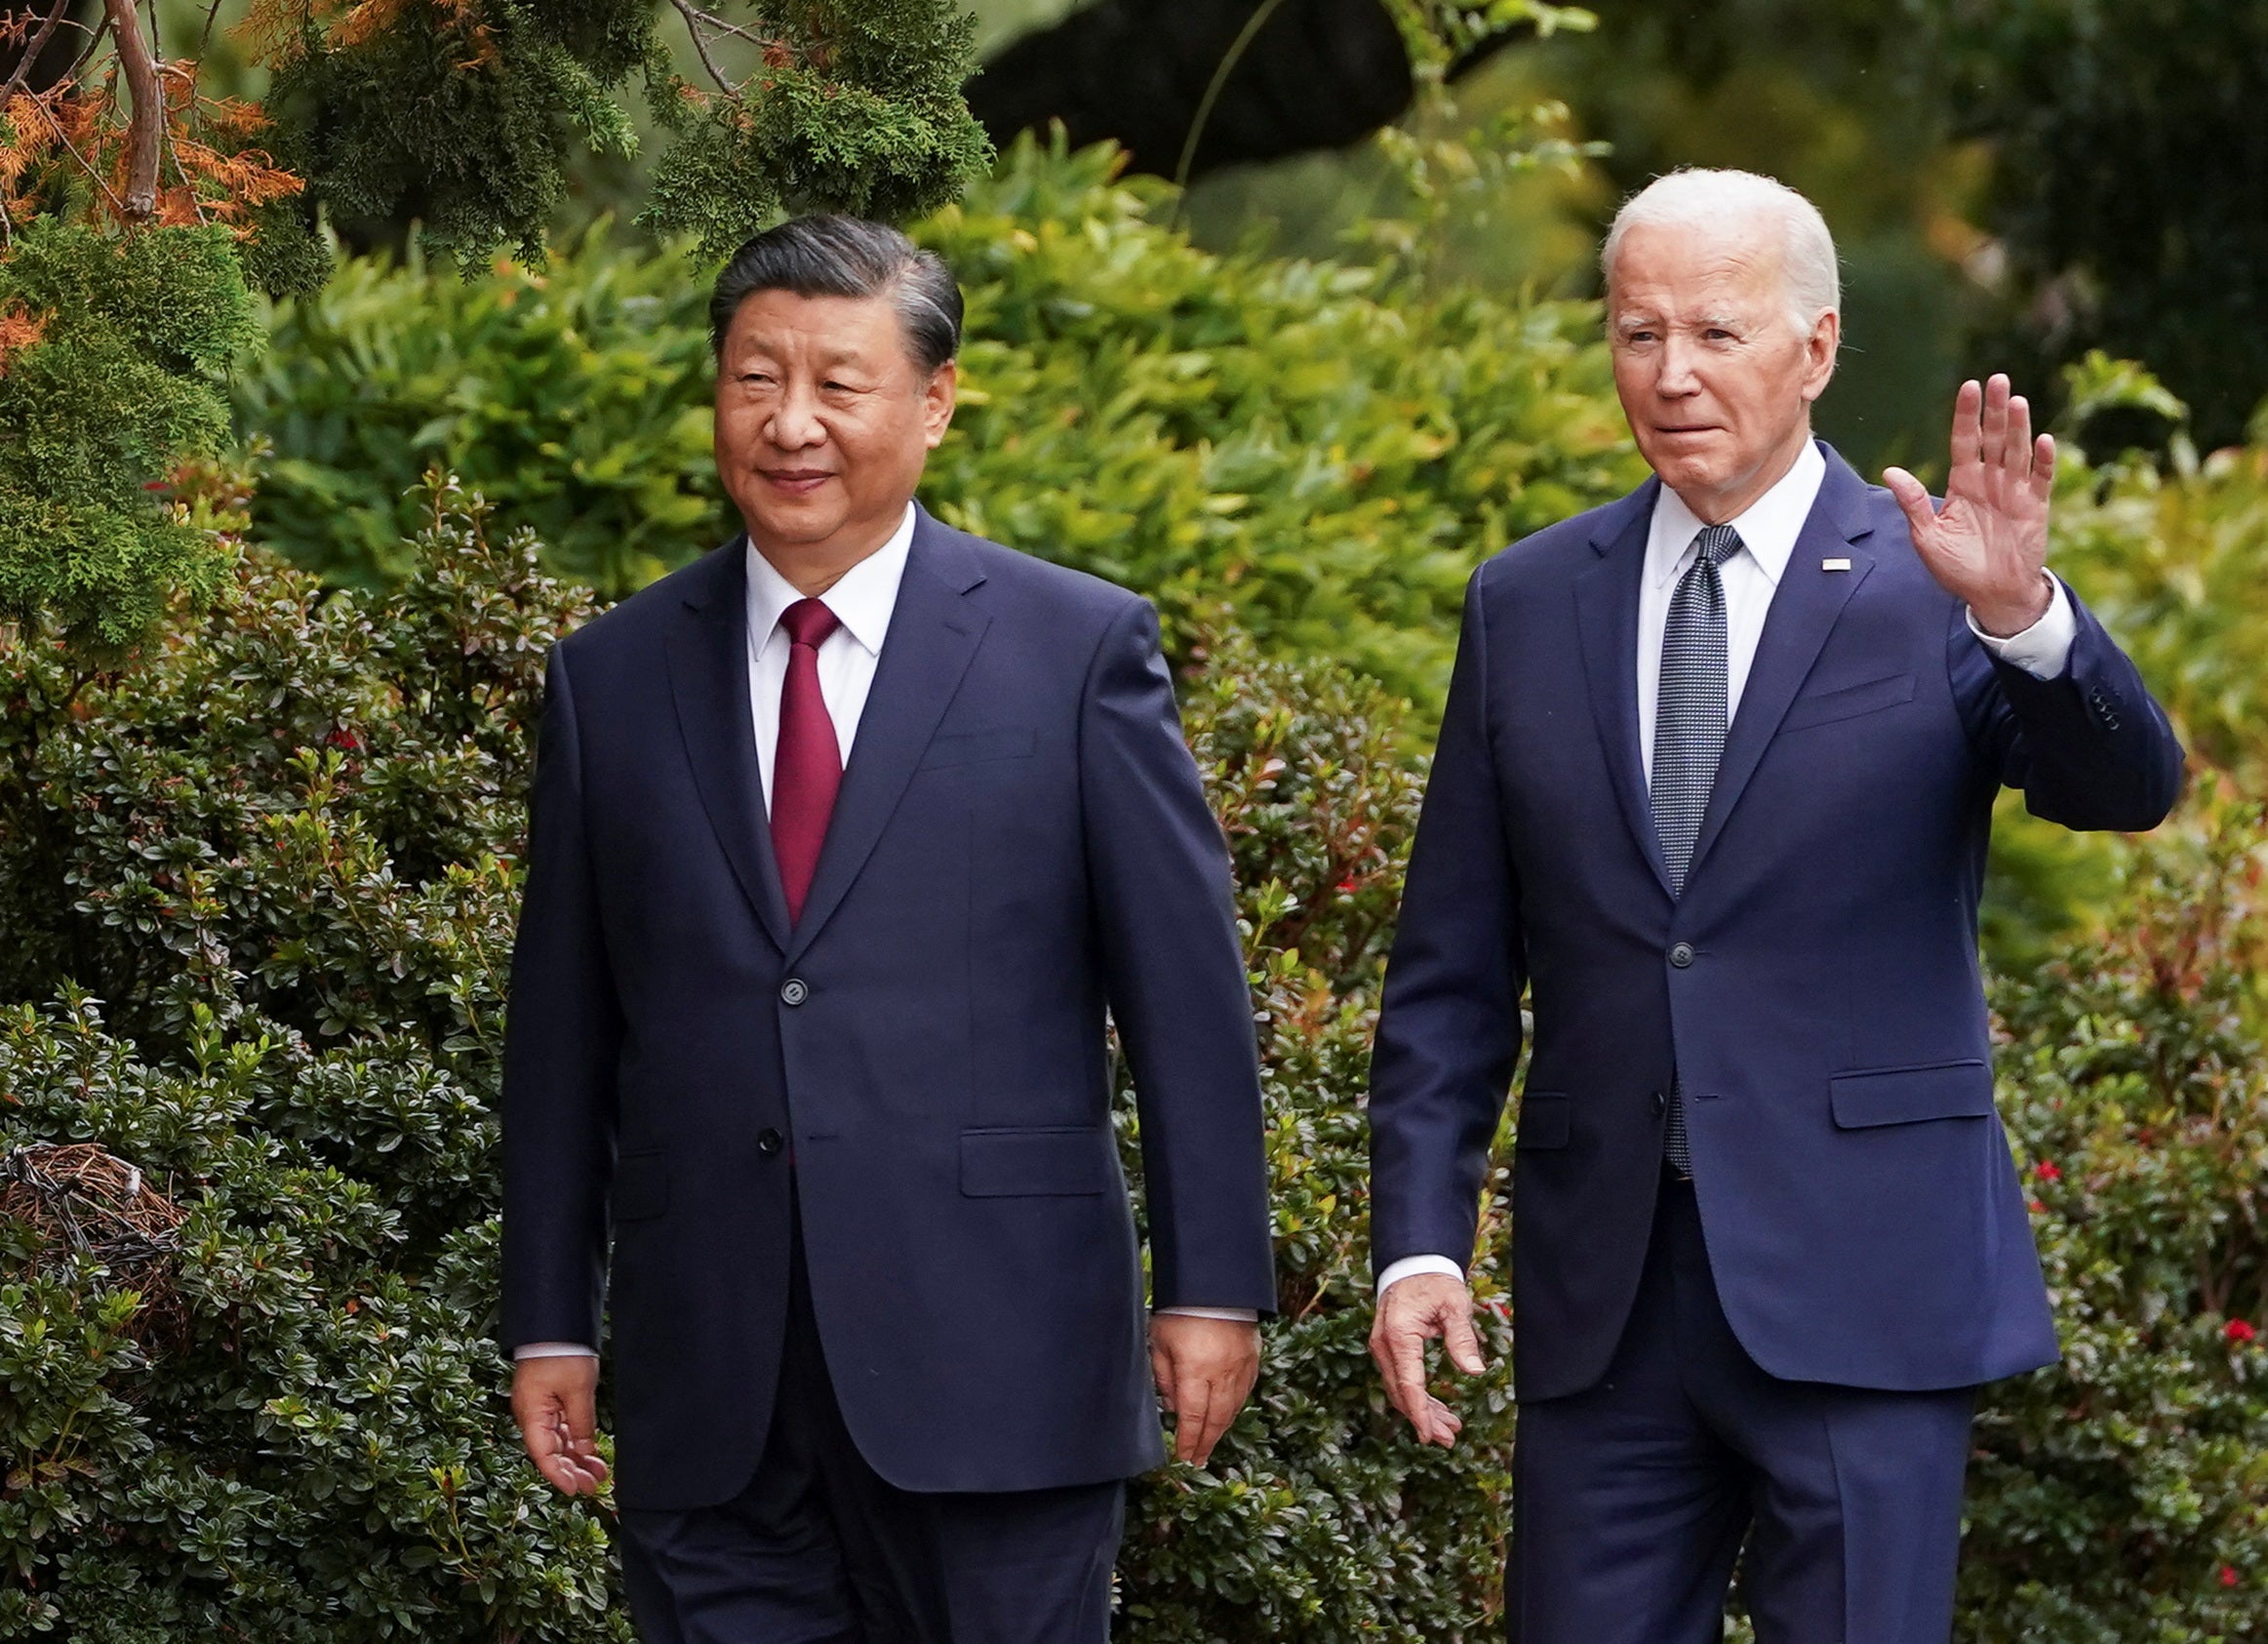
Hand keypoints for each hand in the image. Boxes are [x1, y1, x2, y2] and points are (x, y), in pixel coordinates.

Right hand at [511, 1355, 610, 1495]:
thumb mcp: (578, 1390)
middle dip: (571, 1470)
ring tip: (599, 1474)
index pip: (543, 1455)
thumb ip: (582, 1424)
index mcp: (532, 1414)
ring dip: (577, 1458)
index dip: (558, 1475)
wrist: (557, 1324)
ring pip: (559, 1442)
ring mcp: (542, 1409)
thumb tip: (585, 1452)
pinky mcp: (552, 1402)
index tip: (574, 1490)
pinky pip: (564, 1428)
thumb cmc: (562, 1352)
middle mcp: (533, 1415)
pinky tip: (592, 1454)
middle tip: (593, 1486)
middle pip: (551, 1452)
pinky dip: (578, 1441)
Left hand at [1149, 1313, 1259, 1466]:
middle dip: (1206, 1443)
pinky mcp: (1253, 1357)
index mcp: (1196, 1371)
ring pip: (1233, 1407)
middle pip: (1216, 1419)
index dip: (1189, 1440)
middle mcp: (1222, 1373)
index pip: (1192, 1417)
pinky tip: (1228, 1415)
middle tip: (1199, 1460)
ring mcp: (1241, 1366)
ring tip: (1211, 1442)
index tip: (1184, 1456)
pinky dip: (1235, 1407)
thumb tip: (1170, 1406)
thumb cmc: (1180, 1310)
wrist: (1215, 1283)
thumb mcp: (1159, 1341)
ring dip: (1221, 1428)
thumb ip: (1163, 1376)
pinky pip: (1245, 1390)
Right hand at [1370, 1273, 1486, 1447]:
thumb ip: (1462, 1339)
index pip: (1409, 1383)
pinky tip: (1437, 1409)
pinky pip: (1400, 1379)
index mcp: (1400, 1335)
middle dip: (1424, 1419)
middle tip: (1449, 1439)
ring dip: (1422, 1411)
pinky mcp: (1388, 1349)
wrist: (1411, 1265)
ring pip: (1400, 1389)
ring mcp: (1383, 1348)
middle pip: (1401, 1392)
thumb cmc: (1434, 1283)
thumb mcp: (1454, 1306)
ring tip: (1449, 1430)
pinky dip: (1417, 1397)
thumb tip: (1476, 1371)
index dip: (1420, 1413)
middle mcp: (1384, 1345)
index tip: (1430, 1435)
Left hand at [1883, 374, 2055, 637]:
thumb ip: (1913, 503)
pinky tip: (2043, 440)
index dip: (1966, 414)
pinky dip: (2043, 461)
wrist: (1991, 594)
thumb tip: (1890, 472)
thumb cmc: (1957, 567)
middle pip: (1994, 437)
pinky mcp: (2035, 507)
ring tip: (2015, 401)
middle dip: (1994, 410)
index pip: (1965, 440)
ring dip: (2018, 427)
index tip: (1968, 386)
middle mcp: (1990, 481)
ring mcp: (2015, 491)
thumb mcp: (1927, 537)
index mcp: (1963, 483)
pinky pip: (2041, 479)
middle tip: (1997, 379)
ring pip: (2017, 452)